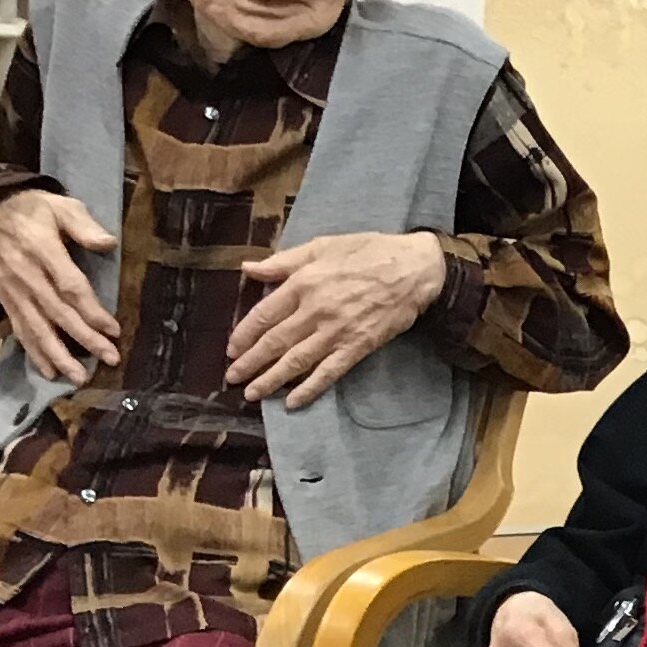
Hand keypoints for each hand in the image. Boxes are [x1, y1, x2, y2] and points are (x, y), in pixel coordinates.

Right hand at [0, 190, 121, 384]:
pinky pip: (20, 329)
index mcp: (41, 250)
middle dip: (84, 338)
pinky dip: (34, 352)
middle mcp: (25, 275)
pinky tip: (49, 371)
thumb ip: (83, 226)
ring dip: (58, 354)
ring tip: (78, 377)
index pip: (69, 287)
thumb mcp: (60, 207)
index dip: (91, 310)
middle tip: (110, 358)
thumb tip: (108, 242)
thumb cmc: (33, 211)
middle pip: (57, 312)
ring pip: (36, 327)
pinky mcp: (5, 299)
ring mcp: (12, 290)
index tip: (114, 330)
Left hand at [228, 231, 449, 407]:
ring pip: (296, 361)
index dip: (244, 334)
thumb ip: (283, 261)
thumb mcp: (322, 245)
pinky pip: (329, 372)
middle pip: (275, 342)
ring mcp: (337, 332)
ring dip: (271, 380)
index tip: (232, 349)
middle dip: (250, 363)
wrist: (414, 269)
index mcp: (303, 283)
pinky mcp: (358, 347)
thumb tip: (248, 269)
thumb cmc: (367, 251)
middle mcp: (315, 311)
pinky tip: (293, 401)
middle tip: (232, 379)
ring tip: (253, 394)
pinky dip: (310, 389)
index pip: (264, 314)